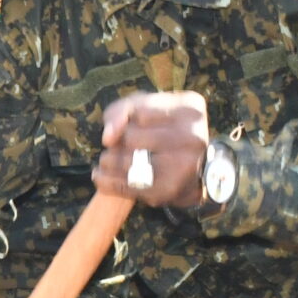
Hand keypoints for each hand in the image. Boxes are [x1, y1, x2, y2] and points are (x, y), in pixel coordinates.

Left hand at [94, 91, 211, 207]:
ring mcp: (183, 166)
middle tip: (118, 146)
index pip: (139, 111)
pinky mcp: (168, 190)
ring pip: (125, 161)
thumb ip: (122, 110)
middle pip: (130, 137)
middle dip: (117, 142)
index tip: (127, 126)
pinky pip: (125, 185)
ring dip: (108, 161)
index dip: (124, 119)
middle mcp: (192, 137)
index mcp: (190, 109)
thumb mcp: (149, 107)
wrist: (196, 170)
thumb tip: (108, 137)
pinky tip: (102, 176)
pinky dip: (106, 181)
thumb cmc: (165, 130)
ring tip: (109, 161)